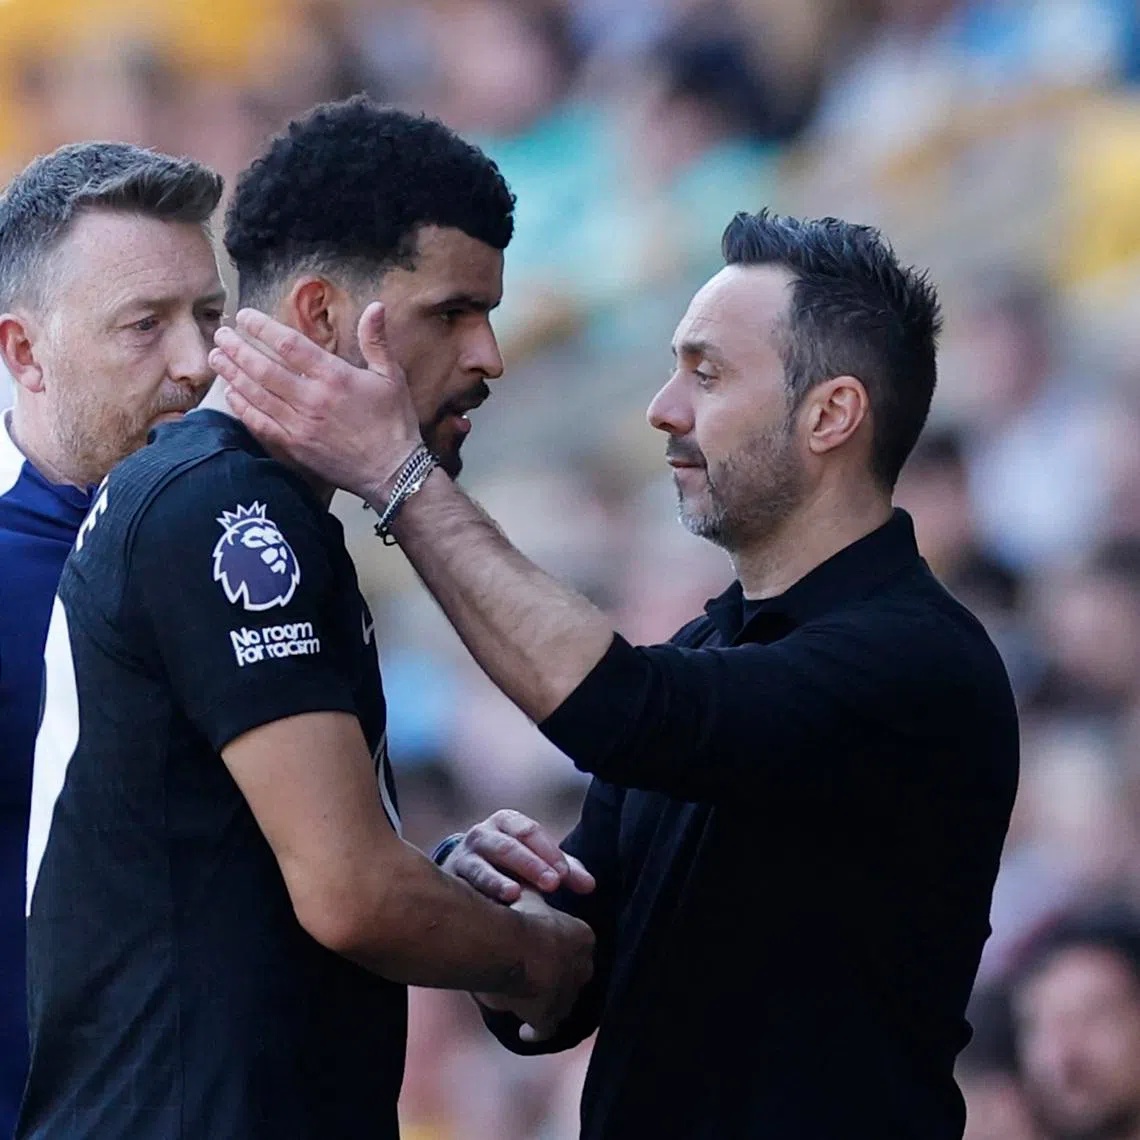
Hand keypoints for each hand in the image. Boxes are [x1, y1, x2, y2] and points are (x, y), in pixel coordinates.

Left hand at [209, 304, 421, 503]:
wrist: (392, 472)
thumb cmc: (394, 423)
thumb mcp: (391, 377)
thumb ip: (376, 340)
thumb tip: (376, 305)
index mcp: (335, 377)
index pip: (288, 345)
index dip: (262, 327)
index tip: (245, 316)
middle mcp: (312, 399)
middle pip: (263, 368)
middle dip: (238, 348)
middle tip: (221, 334)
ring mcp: (300, 425)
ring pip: (256, 394)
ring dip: (233, 374)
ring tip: (217, 357)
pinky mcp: (294, 447)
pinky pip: (260, 423)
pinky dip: (243, 407)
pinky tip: (230, 394)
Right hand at [443, 809, 595, 903]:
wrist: (464, 871)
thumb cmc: (512, 863)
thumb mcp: (538, 858)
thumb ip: (565, 870)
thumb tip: (590, 886)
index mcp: (507, 822)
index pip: (529, 831)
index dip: (548, 852)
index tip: (564, 876)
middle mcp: (482, 835)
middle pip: (507, 847)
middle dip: (530, 865)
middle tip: (552, 884)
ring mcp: (463, 858)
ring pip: (481, 868)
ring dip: (498, 882)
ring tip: (514, 894)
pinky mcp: (450, 883)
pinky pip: (461, 890)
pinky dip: (476, 899)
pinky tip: (489, 911)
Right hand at [479, 887, 594, 1042]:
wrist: (511, 946)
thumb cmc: (520, 917)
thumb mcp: (529, 897)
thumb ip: (534, 891)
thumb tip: (531, 880)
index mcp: (583, 937)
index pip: (578, 945)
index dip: (562, 949)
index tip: (548, 951)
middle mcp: (582, 968)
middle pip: (575, 975)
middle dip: (560, 976)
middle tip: (540, 976)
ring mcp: (568, 995)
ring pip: (562, 1002)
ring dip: (548, 1002)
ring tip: (530, 1001)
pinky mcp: (549, 1017)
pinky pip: (545, 1029)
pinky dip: (536, 1031)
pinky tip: (526, 1033)